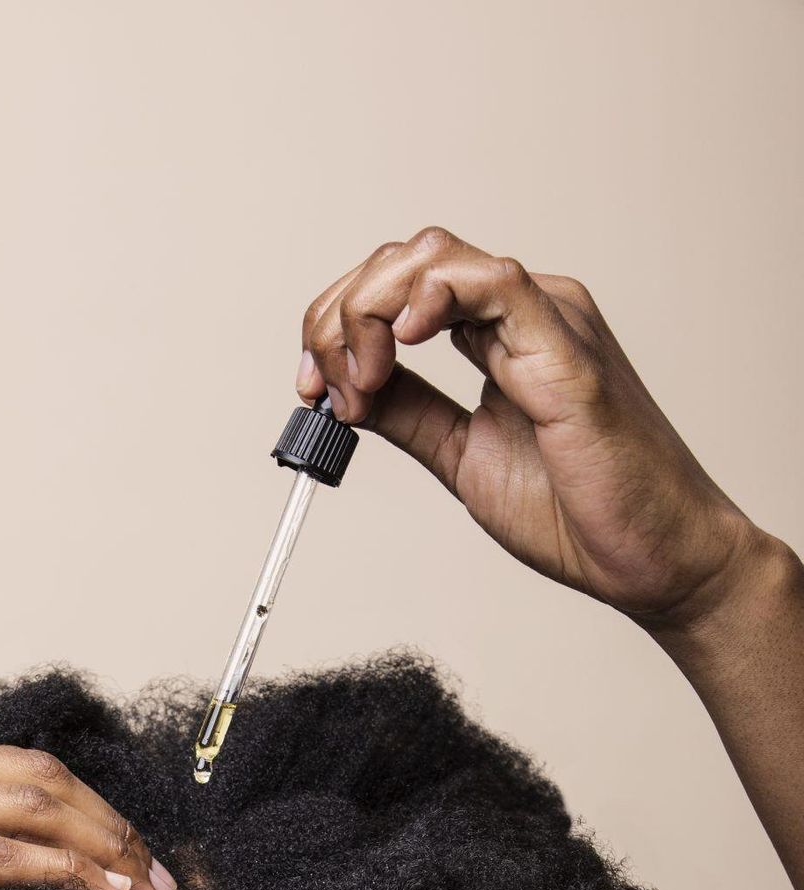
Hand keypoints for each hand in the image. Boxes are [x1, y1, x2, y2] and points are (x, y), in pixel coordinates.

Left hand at [298, 227, 761, 628]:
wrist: (651, 560)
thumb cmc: (579, 513)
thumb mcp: (462, 459)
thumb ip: (409, 417)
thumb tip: (346, 391)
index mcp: (498, 334)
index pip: (399, 288)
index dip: (336, 326)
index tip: (310, 389)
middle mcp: (522, 313)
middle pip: (404, 260)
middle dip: (337, 316)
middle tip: (321, 388)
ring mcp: (547, 320)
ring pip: (434, 257)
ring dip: (368, 310)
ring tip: (358, 382)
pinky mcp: (566, 347)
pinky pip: (492, 284)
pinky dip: (428, 302)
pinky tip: (400, 347)